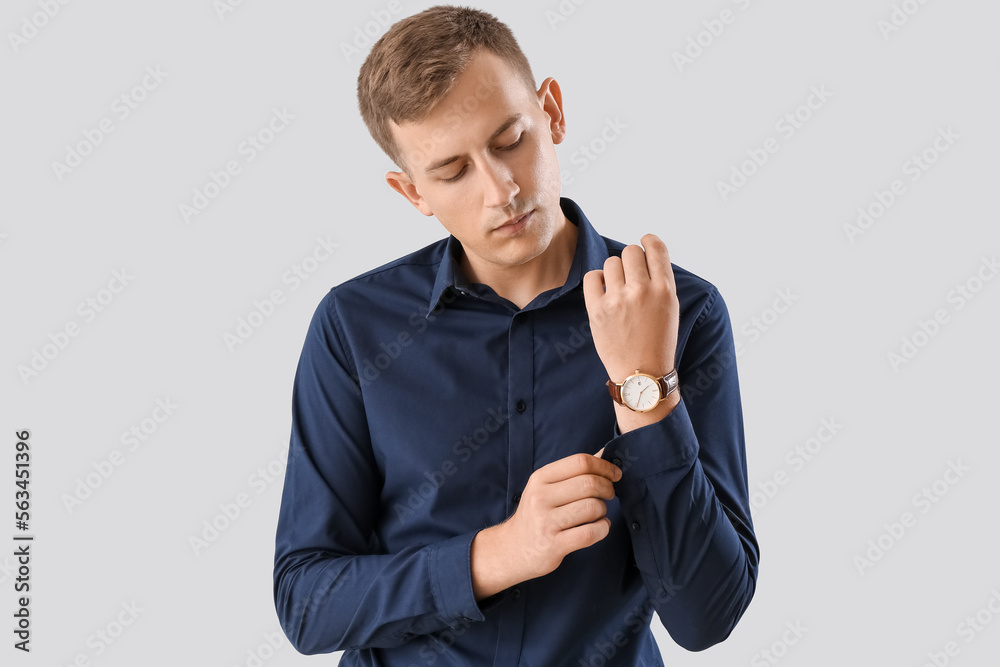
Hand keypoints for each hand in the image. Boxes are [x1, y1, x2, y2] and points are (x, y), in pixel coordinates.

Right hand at [470, 452, 620, 597]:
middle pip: (589, 483)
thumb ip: (574, 471)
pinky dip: (603, 529)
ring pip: (592, 507)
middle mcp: (540, 497)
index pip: (579, 462)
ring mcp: (546, 522)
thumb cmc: (537, 514)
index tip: (615, 474)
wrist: (514, 549)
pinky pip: (590, 533)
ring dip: (603, 511)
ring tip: (598, 514)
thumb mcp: (547, 487)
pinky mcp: (554, 545)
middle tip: (609, 495)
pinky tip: (599, 527)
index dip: (604, 466)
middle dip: (607, 488)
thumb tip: (603, 453)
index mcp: (540, 478)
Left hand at [582, 234, 679, 384]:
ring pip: (611, 262)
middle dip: (630, 260)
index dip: (648, 240)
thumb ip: (660, 280)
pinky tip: (603, 292)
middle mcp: (642, 290)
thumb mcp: (670, 308)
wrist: (641, 373)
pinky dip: (597, 281)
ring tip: (618, 289)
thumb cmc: (657, 341)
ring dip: (614, 271)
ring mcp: (618, 299)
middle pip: (630, 252)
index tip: (643, 241)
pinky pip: (591, 277)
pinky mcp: (597, 309)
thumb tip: (644, 255)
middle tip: (630, 275)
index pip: (656, 248)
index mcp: (665, 289)